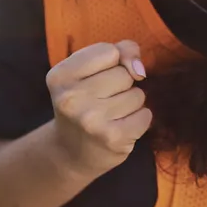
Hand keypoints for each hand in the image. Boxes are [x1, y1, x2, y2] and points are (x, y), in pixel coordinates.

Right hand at [46, 40, 151, 176]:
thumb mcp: (88, 71)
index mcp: (60, 76)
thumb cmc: (84, 104)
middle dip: (121, 85)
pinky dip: (139, 120)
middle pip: (124, 74)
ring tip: (110, 115)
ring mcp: (92, 120)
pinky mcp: (114, 138)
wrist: (71, 154)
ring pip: (137, 94)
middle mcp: (72, 98)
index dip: (111, 63)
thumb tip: (139, 69)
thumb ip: (119, 52)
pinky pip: (145, 115)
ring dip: (130, 103)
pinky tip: (120, 127)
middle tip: (102, 101)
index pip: (109, 51)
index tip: (97, 79)